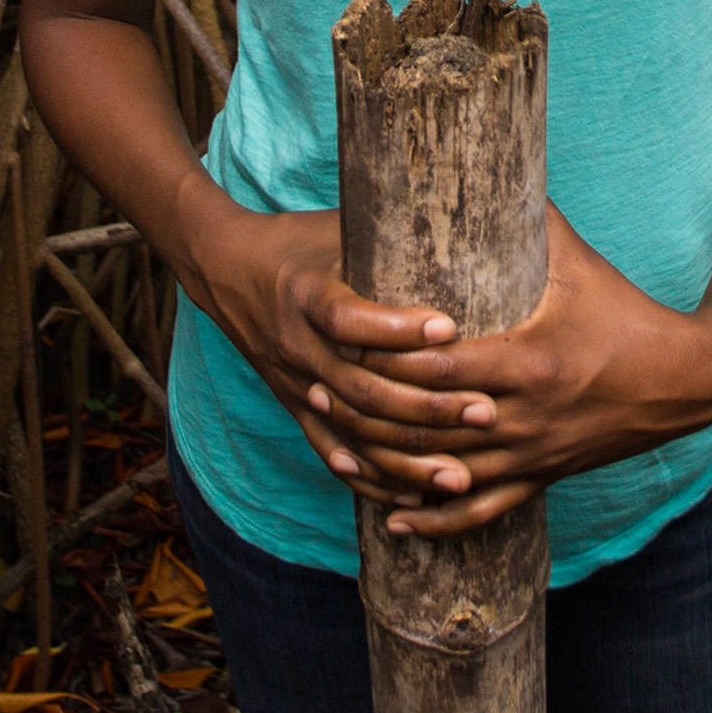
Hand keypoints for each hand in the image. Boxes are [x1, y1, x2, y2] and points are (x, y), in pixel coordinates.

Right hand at [177, 202, 495, 507]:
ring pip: (353, 432)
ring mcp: (296, 383)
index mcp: (307, 294)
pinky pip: (331, 452)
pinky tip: (407, 498)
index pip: (350, 320)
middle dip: (428, 407)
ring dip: (407, 458)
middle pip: (362, 389)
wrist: (225, 268)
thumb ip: (394, 230)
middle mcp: (299, 346)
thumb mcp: (341, 225)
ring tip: (461, 474)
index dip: (398, 328)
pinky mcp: (295, 407)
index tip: (449, 327)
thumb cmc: (299, 240)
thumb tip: (472, 213)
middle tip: (486, 411)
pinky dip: (368, 479)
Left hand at [334, 208, 711, 535]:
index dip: (389, 357)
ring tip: (337, 451)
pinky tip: (394, 518)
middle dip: (371, 408)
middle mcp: (522, 415)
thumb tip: (495, 160)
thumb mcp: (580, 261)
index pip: (441, 364)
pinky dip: (434, 519)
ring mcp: (529, 453)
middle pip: (430, 421)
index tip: (343, 342)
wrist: (682, 381)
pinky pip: (479, 511)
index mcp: (528, 359)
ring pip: (444, 473)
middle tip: (317, 387)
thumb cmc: (627, 313)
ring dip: (389, 466)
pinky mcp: (539, 477)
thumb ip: (532, 219)